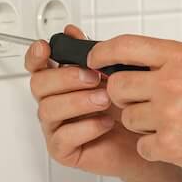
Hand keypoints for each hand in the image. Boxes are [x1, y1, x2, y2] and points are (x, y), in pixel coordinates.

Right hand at [24, 24, 155, 179]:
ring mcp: (55, 127)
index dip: (35, 56)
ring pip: (48, 109)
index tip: (45, 48)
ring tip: (105, 99)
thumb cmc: (127, 107)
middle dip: (66, 77)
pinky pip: (62, 138)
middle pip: (39, 84)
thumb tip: (72, 31)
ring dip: (79, 101)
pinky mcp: (63, 150)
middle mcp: (53, 102)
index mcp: (60, 82)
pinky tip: (105, 122)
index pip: (36, 66)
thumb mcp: (113, 73)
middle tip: (94, 77)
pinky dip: (86, 127)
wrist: (145, 138)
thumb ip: (91, 53)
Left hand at [86, 34, 181, 181]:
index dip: (102, 54)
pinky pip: (142, 146)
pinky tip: (179, 143)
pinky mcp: (170, 145)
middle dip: (123, 97)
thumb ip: (172, 61)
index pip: (123, 47)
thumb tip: (137, 61)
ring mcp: (169, 114)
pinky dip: (155, 149)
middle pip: (117, 87)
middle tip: (141, 103)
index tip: (94, 61)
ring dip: (143, 125)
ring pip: (129, 118)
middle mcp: (171, 82)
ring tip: (174, 124)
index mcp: (181, 57)